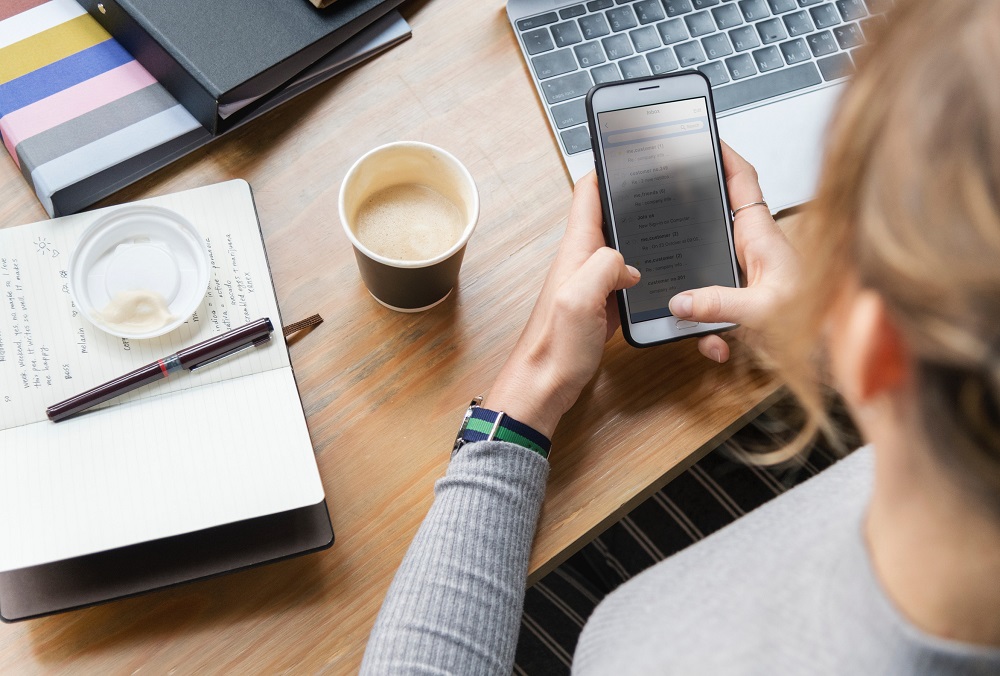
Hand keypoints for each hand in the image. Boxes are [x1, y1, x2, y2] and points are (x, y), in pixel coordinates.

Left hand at [484, 173, 639, 438]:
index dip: (606, 168)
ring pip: (620, 247)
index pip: (587, 196)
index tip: (629, 148)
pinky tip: (662, 275)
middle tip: (663, 182)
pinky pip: (625, 279)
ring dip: (639, 234)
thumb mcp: (579, 300)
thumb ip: (603, 267)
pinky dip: (644, 270)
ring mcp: (592, 284)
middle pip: (608, 217)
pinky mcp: (601, 306)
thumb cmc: (554, 349)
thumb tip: (627, 261)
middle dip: (632, 197)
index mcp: (576, 252)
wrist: (543, 387)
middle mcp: (582, 262)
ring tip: (670, 220)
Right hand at [667, 142, 799, 363]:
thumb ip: (719, 304)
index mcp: (761, 235)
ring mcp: (749, 272)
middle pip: (716, 220)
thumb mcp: (762, 310)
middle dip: (691, 222)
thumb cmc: (818, 317)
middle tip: (666, 213)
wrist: (838, 344)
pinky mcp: (747, 297)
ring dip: (699, 299)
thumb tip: (681, 301)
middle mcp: (754, 249)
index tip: (702, 139)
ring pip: (709, 270)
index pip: (742, 180)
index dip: (723, 155)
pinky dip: (713, 329)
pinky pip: (716, 307)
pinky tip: (718, 346)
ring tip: (698, 322)